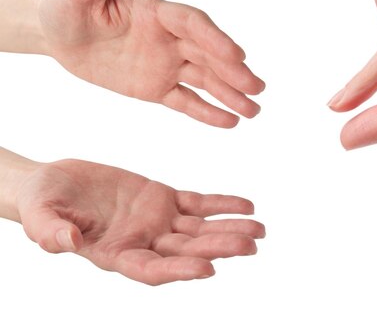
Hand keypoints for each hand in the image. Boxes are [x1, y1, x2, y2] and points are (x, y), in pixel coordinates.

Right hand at [14, 158, 264, 284]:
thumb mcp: (40, 217)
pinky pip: (198, 203)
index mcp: (116, 255)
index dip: (179, 270)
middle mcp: (143, 243)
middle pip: (187, 249)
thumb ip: (52, 233)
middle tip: (250, 245)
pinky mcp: (164, 199)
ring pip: (199, 228)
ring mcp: (156, 222)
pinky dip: (221, 204)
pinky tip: (245, 206)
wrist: (56, 183)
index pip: (151, 270)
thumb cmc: (43, 204)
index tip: (207, 268)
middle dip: (218, 247)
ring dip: (228, 228)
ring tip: (259, 230)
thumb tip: (70, 244)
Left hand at [38, 0, 264, 127]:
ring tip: (254, 111)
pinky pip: (185, 102)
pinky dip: (207, 113)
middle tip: (257, 88)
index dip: (215, 39)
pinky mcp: (157, 87)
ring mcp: (166, 63)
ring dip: (230, 94)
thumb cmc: (65, 6)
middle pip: (208, 54)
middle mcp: (169, 37)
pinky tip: (230, 122)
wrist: (58, 34)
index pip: (193, 24)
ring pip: (204, 81)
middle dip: (233, 72)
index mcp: (157, 12)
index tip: (237, 56)